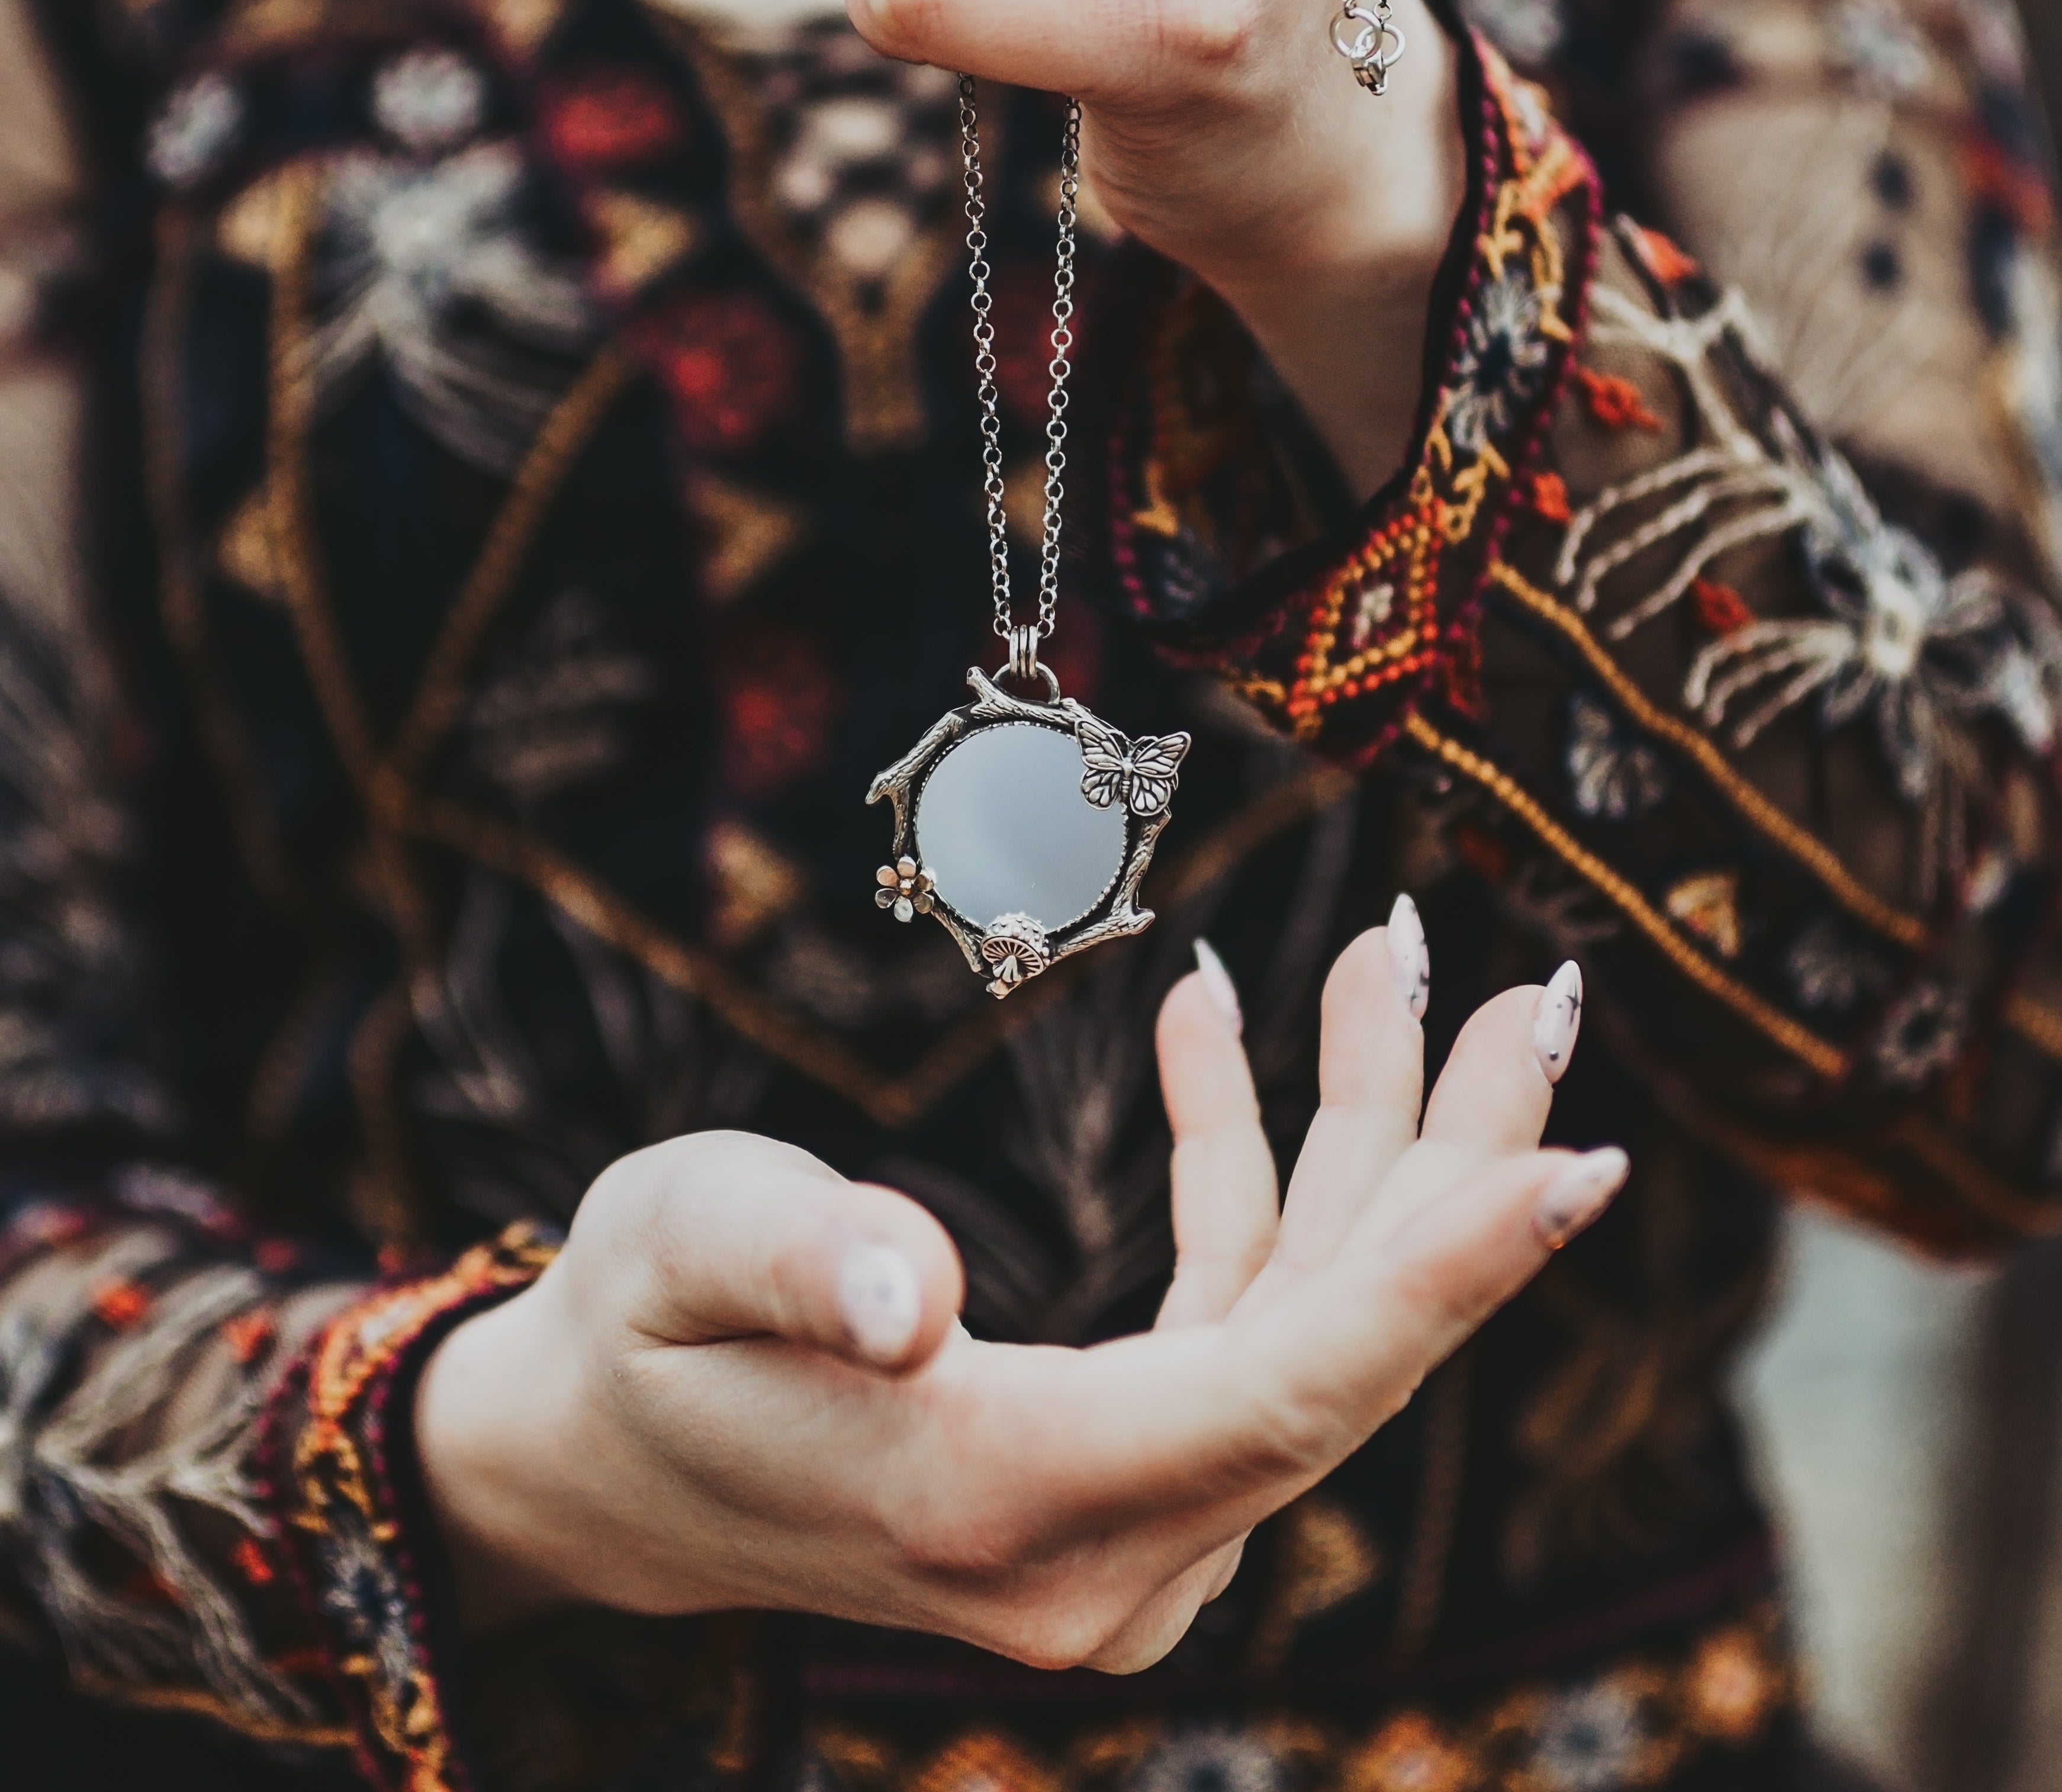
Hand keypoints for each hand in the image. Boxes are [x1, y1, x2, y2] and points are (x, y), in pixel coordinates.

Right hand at [417, 912, 1620, 1666]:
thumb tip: (917, 1298)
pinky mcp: (1114, 1480)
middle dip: (1447, 1168)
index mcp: (1002, 1499)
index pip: (1284, 1393)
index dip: (1445, 1278)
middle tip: (1537, 995)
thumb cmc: (635, 1329)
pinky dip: (1243, 1179)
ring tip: (1392, 965)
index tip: (1582, 1160)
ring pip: (1302, 1330)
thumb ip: (805, 1264)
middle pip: (1333, 1354)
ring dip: (1358, 1147)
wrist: (601, 1462)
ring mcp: (1116, 1533)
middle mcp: (1094, 1555)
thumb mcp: (686, 1252)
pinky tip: (1210, 1033)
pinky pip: (1228, 1323)